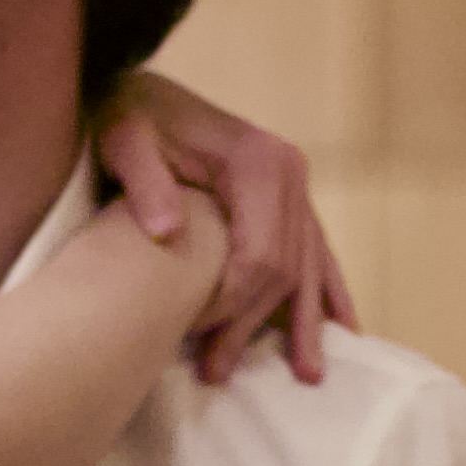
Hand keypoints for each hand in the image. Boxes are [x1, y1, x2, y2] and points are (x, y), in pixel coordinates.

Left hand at [95, 67, 355, 389]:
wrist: (140, 89)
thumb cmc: (127, 117)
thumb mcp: (124, 141)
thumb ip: (145, 183)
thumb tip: (167, 232)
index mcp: (259, 162)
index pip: (259, 256)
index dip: (230, 303)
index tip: (190, 332)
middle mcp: (289, 173)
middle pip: (285, 269)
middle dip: (255, 325)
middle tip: (218, 371)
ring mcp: (296, 185)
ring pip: (310, 267)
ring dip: (306, 323)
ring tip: (306, 376)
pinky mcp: (291, 197)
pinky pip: (317, 252)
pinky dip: (327, 293)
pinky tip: (340, 330)